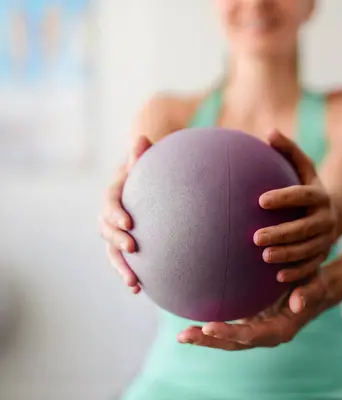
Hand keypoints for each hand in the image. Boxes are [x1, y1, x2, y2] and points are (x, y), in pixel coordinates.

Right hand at [98, 136, 151, 292]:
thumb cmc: (146, 169)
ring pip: (113, 251)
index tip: (129, 222)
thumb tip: (142, 138)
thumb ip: (141, 154)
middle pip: (107, 231)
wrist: (143, 181)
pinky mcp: (125, 243)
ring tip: (133, 284)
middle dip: (118, 242)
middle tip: (132, 249)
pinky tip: (140, 290)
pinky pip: (124, 260)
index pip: (110, 203)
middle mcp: (110, 215)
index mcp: (114, 194)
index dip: (116, 213)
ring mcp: (115, 232)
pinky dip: (129, 274)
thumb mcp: (143, 160)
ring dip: (121, 268)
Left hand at [177, 271, 332, 349]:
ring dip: (204, 338)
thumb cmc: (315, 283)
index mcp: (280, 330)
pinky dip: (210, 327)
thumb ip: (309, 293)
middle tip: (184, 335)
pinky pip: (228, 326)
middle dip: (209, 341)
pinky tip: (192, 319)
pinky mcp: (249, 320)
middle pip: (234, 342)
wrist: (313, 287)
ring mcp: (256, 329)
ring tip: (181, 334)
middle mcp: (265, 334)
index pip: (252, 335)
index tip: (209, 327)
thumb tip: (298, 303)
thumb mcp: (316, 285)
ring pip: (228, 338)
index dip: (231, 333)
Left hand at [253, 130, 339, 282]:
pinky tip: (275, 277)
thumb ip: (289, 151)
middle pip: (304, 227)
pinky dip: (295, 272)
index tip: (260, 199)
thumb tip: (269, 131)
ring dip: (286, 254)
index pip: (302, 195)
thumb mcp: (304, 168)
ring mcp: (325, 239)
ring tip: (263, 256)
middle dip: (281, 232)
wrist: (334, 215)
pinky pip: (310, 267)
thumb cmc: (309, 189)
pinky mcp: (322, 256)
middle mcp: (325, 219)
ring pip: (307, 249)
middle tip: (255, 236)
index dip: (283, 197)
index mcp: (320, 196)